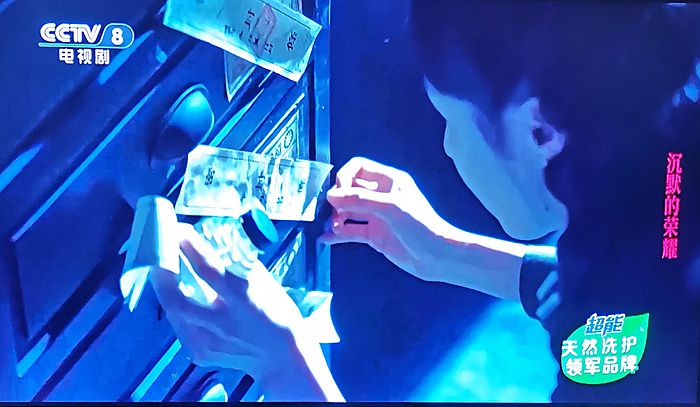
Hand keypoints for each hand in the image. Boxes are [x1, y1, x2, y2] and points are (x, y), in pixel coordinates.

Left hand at [149, 223, 342, 400]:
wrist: (283, 358)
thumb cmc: (278, 314)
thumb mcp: (266, 284)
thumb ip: (239, 266)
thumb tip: (213, 243)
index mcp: (245, 299)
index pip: (208, 270)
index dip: (188, 248)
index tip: (176, 229)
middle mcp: (223, 323)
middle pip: (177, 298)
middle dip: (162, 272)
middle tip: (157, 251)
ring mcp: (209, 342)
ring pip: (173, 311)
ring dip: (165, 287)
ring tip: (164, 269)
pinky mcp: (200, 352)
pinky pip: (180, 324)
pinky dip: (177, 306)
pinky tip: (179, 295)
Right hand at [321, 156, 527, 299]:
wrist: (437, 257)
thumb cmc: (421, 226)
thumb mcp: (391, 207)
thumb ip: (360, 199)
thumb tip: (332, 195)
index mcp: (390, 181)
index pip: (359, 168)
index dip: (344, 177)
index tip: (337, 193)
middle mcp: (382, 195)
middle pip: (350, 189)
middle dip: (337, 198)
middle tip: (329, 212)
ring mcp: (377, 216)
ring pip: (348, 211)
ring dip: (336, 217)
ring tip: (330, 226)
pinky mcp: (375, 235)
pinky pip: (351, 231)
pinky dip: (337, 234)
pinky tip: (325, 238)